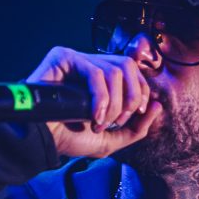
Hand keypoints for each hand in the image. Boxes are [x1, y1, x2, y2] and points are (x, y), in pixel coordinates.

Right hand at [26, 46, 162, 157]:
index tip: (131, 118)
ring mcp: (76, 59)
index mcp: (102, 78)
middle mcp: (90, 64)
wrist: (41, 141)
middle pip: (129, 66)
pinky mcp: (63, 57)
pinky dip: (101, 98)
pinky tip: (92, 116)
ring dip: (114, 104)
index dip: (140, 94)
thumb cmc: (68, 138)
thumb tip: (157, 106)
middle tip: (116, 122)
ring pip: (115, 70)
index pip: (135, 73)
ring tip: (100, 123)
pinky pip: (95, 71)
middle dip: (131, 98)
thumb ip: (136, 128)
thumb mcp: (111, 139)